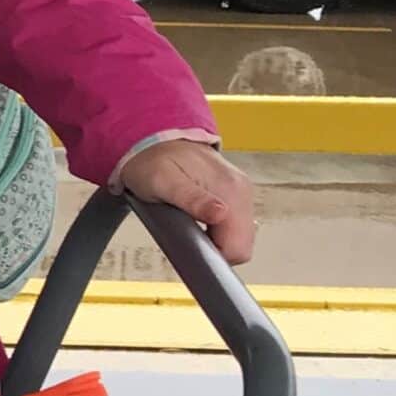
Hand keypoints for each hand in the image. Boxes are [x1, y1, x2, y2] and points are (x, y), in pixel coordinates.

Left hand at [118, 140, 255, 263]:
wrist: (154, 140)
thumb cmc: (153, 161)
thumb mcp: (163, 182)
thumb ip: (192, 199)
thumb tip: (220, 214)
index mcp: (230, 189)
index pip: (238, 246)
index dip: (214, 255)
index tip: (191, 246)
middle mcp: (242, 191)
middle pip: (242, 244)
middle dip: (215, 248)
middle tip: (186, 234)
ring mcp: (241, 192)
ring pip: (239, 236)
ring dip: (216, 239)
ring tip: (189, 225)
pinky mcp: (236, 194)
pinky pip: (234, 225)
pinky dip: (218, 230)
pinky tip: (199, 221)